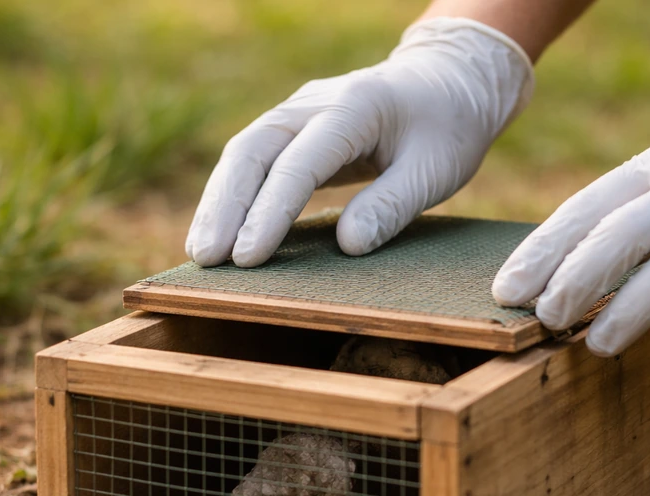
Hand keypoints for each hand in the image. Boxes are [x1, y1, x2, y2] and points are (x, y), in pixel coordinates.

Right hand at [186, 18, 532, 267]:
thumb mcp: (435, 170)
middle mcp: (314, 103)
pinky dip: (234, 196)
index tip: (248, 258)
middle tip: (207, 259)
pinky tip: (221, 232)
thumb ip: (392, 205)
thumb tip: (348, 247)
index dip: (270, 213)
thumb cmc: (447, 128)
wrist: (447, 82)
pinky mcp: (294, 131)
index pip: (299, 164)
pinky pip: (255, 161)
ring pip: (244, 153)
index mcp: (353, 108)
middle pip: (253, 151)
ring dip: (220, 203)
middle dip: (226, 208)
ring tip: (201, 253)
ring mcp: (299, 113)